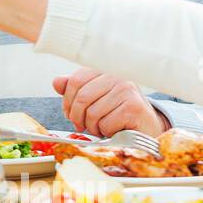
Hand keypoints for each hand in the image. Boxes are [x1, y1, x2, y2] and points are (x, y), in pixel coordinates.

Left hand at [52, 69, 171, 137]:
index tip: (69, 113)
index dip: (67, 100)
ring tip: (101, 127)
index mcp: (104, 71)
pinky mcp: (134, 107)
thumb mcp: (94, 99)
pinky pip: (106, 123)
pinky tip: (114, 130)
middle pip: (82, 97)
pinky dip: (106, 131)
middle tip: (81, 125)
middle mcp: (117, 77)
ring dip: (93, 126)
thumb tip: (57, 82)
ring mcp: (127, 90)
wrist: (146, 128)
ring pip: (92, 112)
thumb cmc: (117, 113)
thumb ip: (75, 90)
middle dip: (77, 116)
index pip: (76, 80)